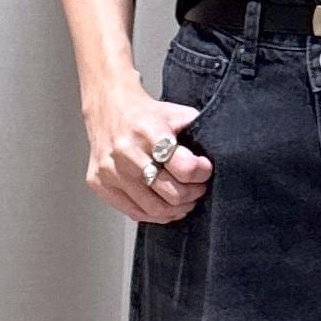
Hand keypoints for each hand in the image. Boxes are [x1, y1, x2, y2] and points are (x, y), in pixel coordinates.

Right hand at [82, 72, 213, 223]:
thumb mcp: (175, 113)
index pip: (185, 167)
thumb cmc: (145, 114)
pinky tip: (166, 208)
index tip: (205, 170)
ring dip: (176, 209)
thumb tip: (220, 156)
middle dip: (192, 194)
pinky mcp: (99, 182)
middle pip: (171, 193)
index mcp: (148, 131)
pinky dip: (155, 215)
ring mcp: (110, 170)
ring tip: (185, 201)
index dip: (202, 173)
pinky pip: (134, 212)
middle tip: (198, 189)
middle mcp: (126, 152)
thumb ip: (196, 132)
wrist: (108, 105)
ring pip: (154, 208)